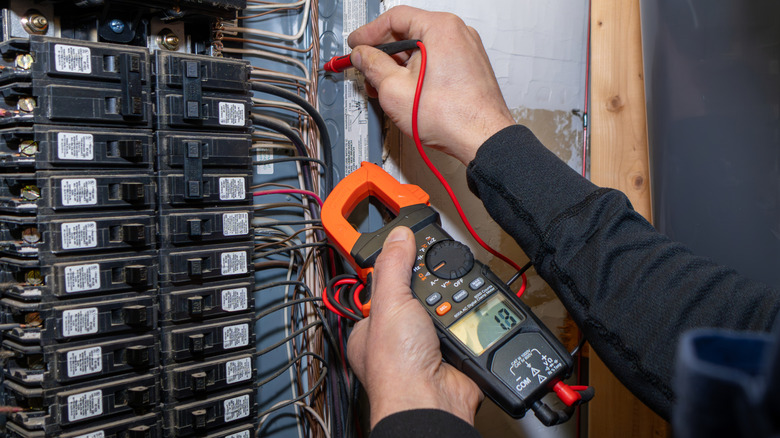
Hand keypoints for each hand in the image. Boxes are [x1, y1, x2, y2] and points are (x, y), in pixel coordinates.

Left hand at [346, 227, 482, 426]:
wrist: (432, 401)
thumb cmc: (397, 367)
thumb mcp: (390, 303)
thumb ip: (393, 266)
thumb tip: (398, 235)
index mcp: (371, 328)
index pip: (384, 286)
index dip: (397, 267)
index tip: (411, 249)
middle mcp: (398, 339)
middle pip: (418, 296)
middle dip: (431, 288)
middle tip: (436, 278)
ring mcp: (426, 347)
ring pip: (445, 309)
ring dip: (453, 305)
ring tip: (451, 303)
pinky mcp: (454, 353)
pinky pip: (466, 325)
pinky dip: (471, 321)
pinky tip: (467, 319)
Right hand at [348, 6, 514, 164]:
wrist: (483, 139)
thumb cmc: (452, 116)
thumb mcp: (394, 89)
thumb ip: (372, 65)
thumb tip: (361, 55)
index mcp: (441, 28)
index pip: (394, 17)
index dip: (368, 32)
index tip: (356, 45)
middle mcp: (457, 33)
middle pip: (408, 32)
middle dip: (383, 54)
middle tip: (367, 70)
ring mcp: (466, 50)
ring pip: (421, 49)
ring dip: (399, 66)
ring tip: (386, 88)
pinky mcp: (469, 67)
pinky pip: (436, 60)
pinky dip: (417, 72)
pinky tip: (406, 91)